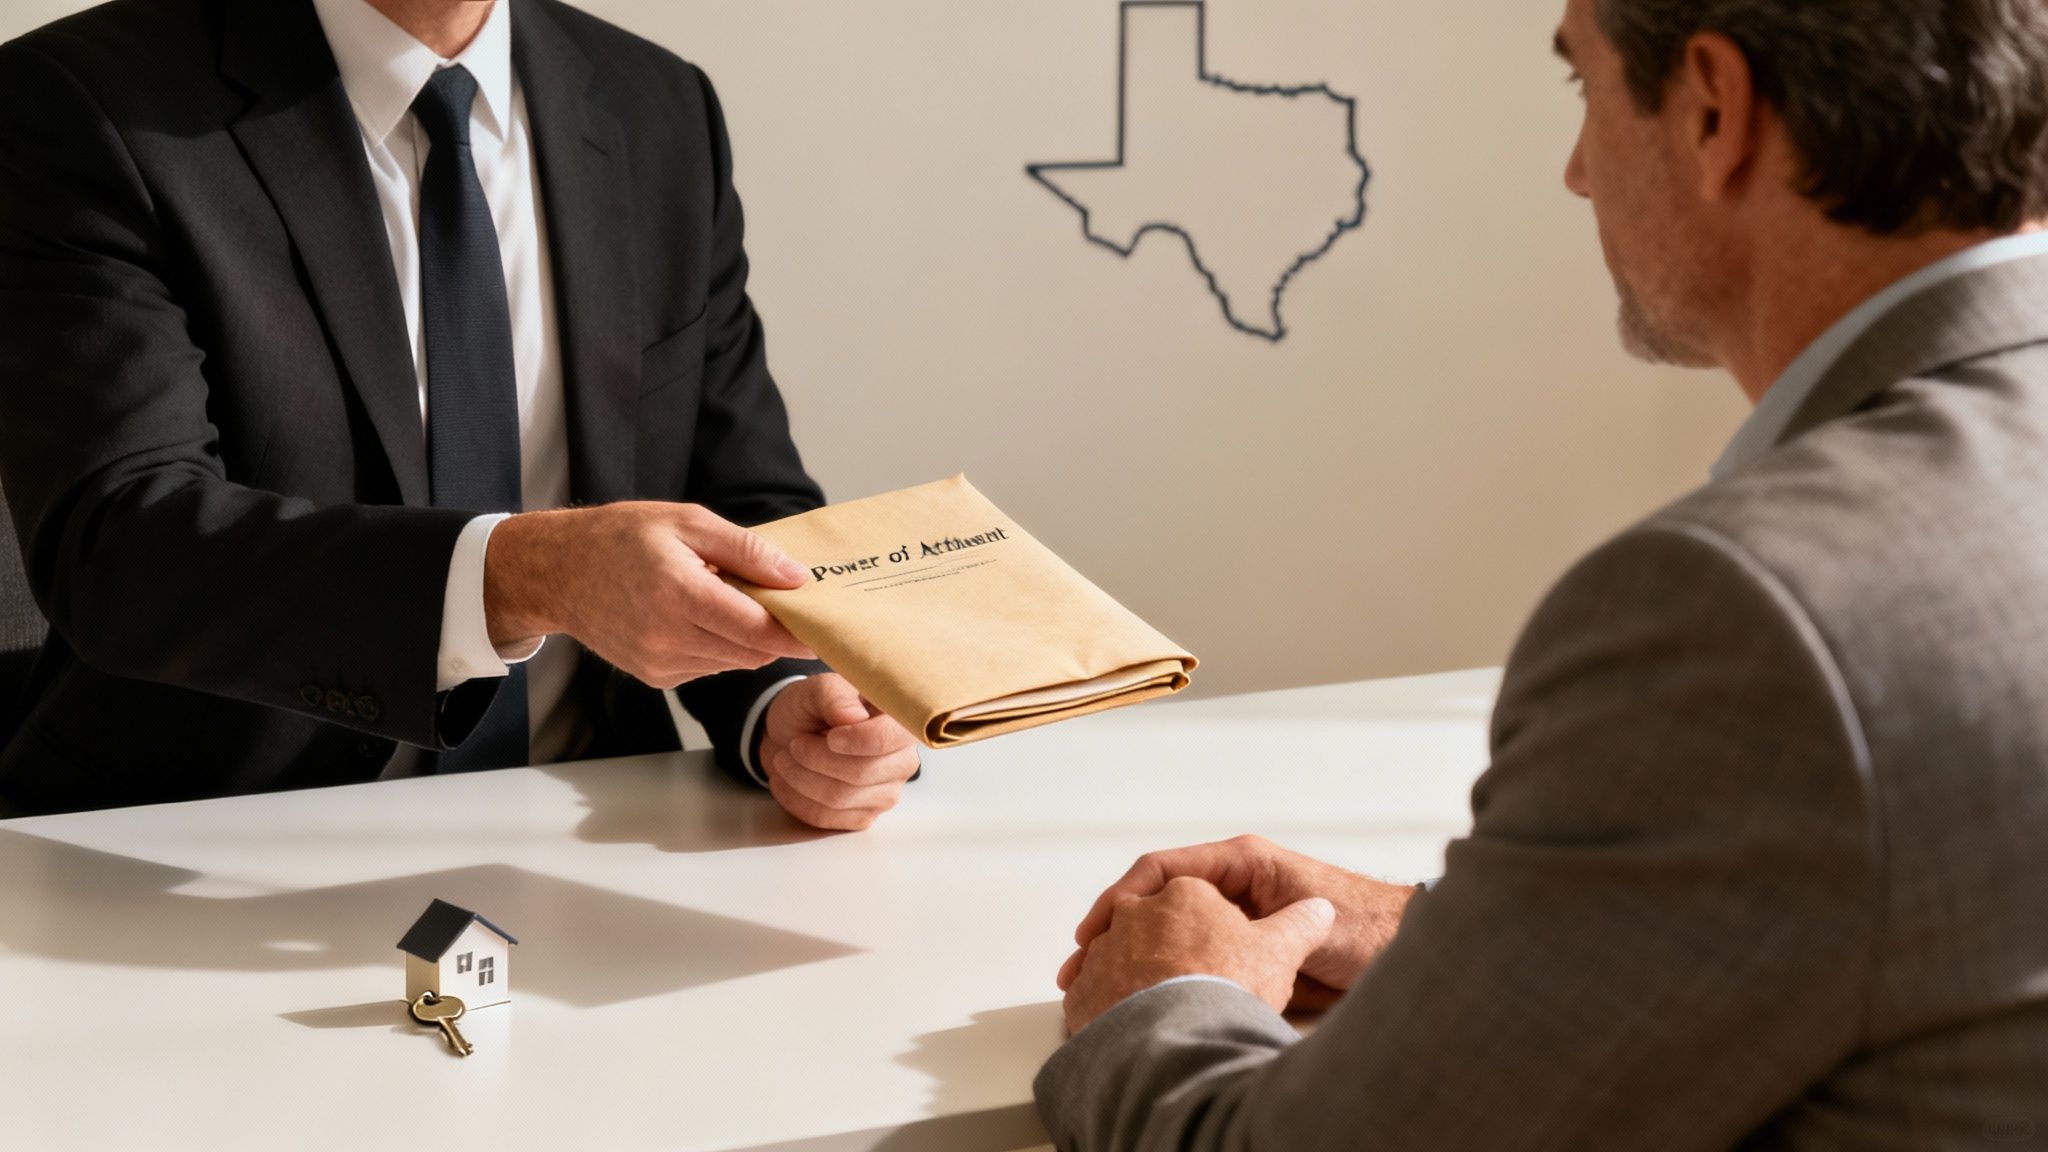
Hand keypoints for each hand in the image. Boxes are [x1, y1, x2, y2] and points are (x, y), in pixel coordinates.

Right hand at [483, 502, 815, 688]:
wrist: (557, 572)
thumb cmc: (620, 537)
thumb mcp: (687, 522)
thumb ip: (746, 551)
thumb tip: (797, 577)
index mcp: (679, 595)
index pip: (758, 631)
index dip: (797, 633)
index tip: (825, 627)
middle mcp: (669, 638)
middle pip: (752, 651)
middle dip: (776, 632)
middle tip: (785, 602)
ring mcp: (660, 663)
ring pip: (734, 662)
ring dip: (746, 638)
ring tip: (729, 598)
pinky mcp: (656, 677)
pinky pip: (709, 666)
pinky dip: (719, 645)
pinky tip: (701, 615)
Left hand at [760, 674, 919, 831]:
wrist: (792, 736)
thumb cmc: (812, 710)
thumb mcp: (816, 689)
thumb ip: (834, 696)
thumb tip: (853, 716)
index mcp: (899, 722)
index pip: (890, 739)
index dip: (858, 740)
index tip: (830, 736)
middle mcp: (902, 760)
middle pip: (861, 773)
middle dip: (816, 759)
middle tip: (794, 744)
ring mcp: (885, 793)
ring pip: (840, 797)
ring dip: (800, 778)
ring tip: (784, 759)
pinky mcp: (863, 816)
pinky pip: (827, 818)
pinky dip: (796, 799)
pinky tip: (785, 781)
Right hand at [1062, 835, 1416, 1010]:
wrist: (1401, 948)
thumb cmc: (1369, 925)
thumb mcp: (1318, 921)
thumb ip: (1278, 924)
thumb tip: (1242, 943)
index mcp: (1242, 863)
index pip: (1164, 870)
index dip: (1123, 898)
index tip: (1097, 929)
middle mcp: (1230, 886)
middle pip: (1154, 902)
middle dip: (1112, 932)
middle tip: (1080, 967)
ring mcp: (1231, 916)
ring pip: (1164, 931)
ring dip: (1128, 954)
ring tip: (1093, 987)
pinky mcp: (1237, 946)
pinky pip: (1186, 954)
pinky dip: (1156, 971)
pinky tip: (1136, 994)